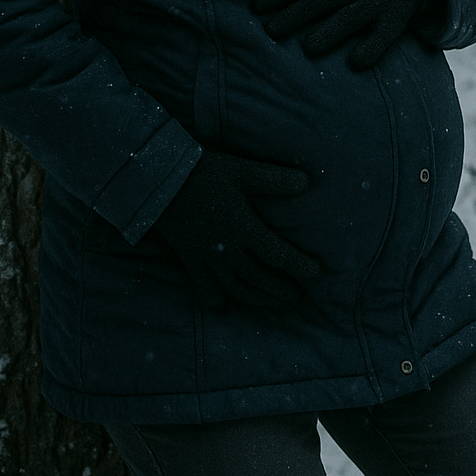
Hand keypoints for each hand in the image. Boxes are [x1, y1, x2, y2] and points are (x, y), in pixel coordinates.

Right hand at [154, 148, 319, 309]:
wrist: (159, 180)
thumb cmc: (204, 172)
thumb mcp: (242, 170)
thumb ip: (274, 179)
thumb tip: (306, 182)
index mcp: (243, 228)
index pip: (277, 254)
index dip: (298, 266)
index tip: (316, 273)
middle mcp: (226, 249)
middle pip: (258, 277)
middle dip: (279, 289)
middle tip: (295, 297)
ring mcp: (205, 258)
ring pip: (235, 286)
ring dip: (255, 297)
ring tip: (270, 302)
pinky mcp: (188, 259)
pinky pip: (203, 286)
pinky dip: (215, 298)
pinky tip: (223, 305)